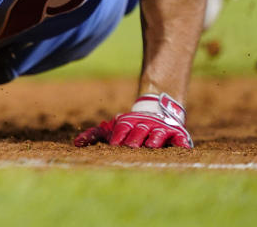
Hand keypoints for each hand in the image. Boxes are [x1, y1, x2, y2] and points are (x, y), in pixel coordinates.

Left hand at [73, 93, 192, 148]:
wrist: (157, 110)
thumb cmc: (130, 126)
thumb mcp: (113, 128)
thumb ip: (95, 135)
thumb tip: (76, 143)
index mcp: (129, 122)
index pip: (122, 127)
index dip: (119, 135)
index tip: (115, 144)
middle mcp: (145, 124)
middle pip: (139, 130)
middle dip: (135, 138)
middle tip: (131, 147)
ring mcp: (161, 128)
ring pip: (157, 133)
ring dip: (154, 139)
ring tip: (151, 145)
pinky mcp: (178, 134)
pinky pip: (179, 138)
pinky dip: (180, 142)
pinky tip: (181, 146)